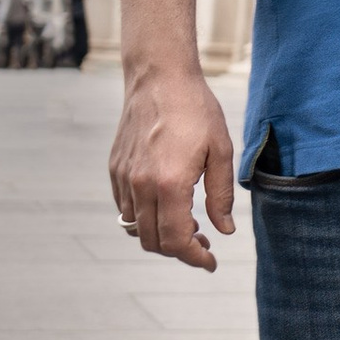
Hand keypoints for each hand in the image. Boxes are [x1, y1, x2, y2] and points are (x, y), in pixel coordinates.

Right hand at [109, 63, 237, 271]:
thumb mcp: (220, 151)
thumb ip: (221, 196)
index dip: (195, 258)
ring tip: (188, 226)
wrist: (159, 78)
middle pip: (152, 241)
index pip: (177, 240)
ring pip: (134, 228)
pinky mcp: (115, 169)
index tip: (211, 262)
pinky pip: (125, 208)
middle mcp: (140, 186)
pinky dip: (144, 219)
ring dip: (160, 237)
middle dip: (179, 251)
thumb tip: (224, 230)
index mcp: (169, 184)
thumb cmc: (196, 111)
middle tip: (204, 243)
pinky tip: (166, 206)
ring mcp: (124, 178)